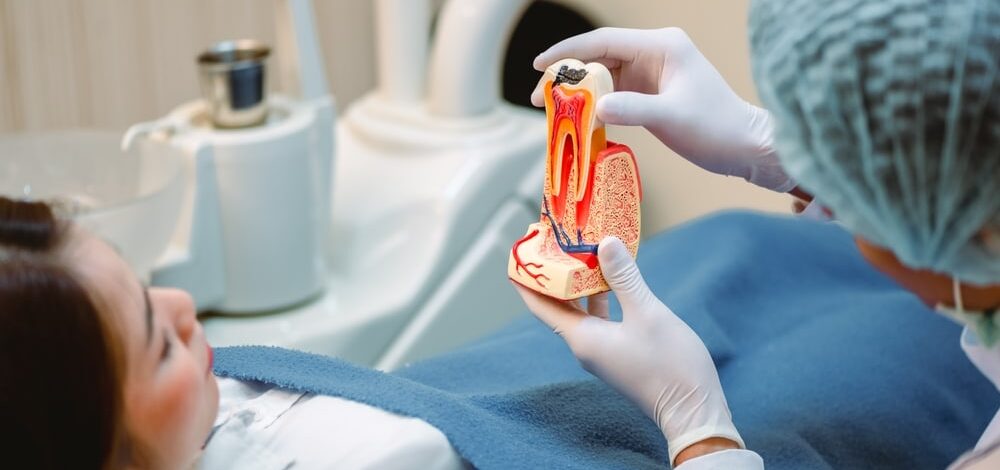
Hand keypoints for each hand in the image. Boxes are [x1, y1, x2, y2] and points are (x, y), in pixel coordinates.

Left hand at [512, 237, 743, 464]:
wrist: (693, 412)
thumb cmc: (670, 366)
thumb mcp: (647, 313)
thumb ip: (624, 278)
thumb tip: (604, 243)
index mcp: (582, 338)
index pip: (540, 305)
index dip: (527, 278)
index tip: (519, 252)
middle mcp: (585, 346)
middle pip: (557, 306)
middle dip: (552, 275)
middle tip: (551, 242)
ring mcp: (602, 351)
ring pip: (580, 311)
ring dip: (578, 284)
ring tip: (581, 254)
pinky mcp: (618, 353)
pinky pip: (598, 319)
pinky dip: (599, 297)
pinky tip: (611, 281)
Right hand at [531, 27, 793, 191]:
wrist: (746, 147)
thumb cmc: (717, 128)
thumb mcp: (671, 119)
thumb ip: (632, 110)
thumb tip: (596, 109)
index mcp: (662, 46)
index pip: (604, 41)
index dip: (568, 52)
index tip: (539, 66)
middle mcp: (655, 52)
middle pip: (599, 57)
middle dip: (568, 77)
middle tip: (539, 99)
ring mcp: (654, 72)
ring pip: (604, 76)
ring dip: (579, 94)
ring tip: (553, 113)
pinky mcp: (653, 92)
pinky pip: (615, 94)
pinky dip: (596, 106)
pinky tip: (579, 121)